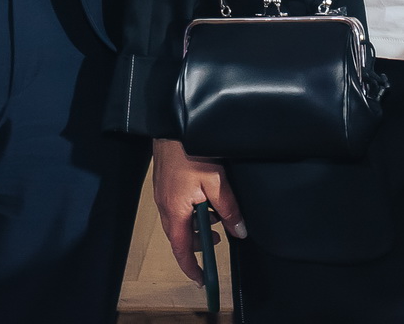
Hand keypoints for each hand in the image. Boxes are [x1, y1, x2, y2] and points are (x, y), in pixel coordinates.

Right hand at [151, 138, 244, 282]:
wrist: (173, 124)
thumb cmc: (192, 150)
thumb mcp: (216, 181)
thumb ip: (228, 208)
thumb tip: (240, 231)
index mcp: (176, 211)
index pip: (181, 249)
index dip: (191, 267)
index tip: (201, 279)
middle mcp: (166, 206)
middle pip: (180, 237)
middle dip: (197, 244)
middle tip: (217, 241)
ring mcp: (163, 195)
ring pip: (179, 221)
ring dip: (196, 225)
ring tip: (215, 217)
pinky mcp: (165, 184)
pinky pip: (177, 207)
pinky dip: (191, 211)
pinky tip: (204, 198)